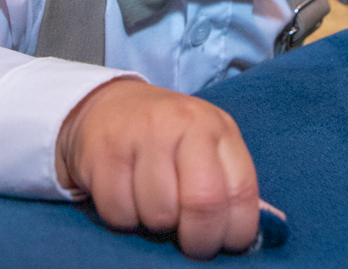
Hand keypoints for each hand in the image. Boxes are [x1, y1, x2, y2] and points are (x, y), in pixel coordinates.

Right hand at [56, 78, 260, 258]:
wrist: (110, 105)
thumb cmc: (167, 138)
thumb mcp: (206, 147)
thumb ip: (225, 184)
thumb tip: (243, 240)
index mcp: (217, 128)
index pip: (241, 191)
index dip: (236, 232)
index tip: (223, 242)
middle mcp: (183, 123)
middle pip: (203, 204)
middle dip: (198, 239)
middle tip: (188, 242)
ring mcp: (142, 133)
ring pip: (158, 214)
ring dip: (155, 226)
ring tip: (152, 206)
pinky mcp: (104, 148)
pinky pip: (118, 211)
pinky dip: (122, 218)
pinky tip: (126, 197)